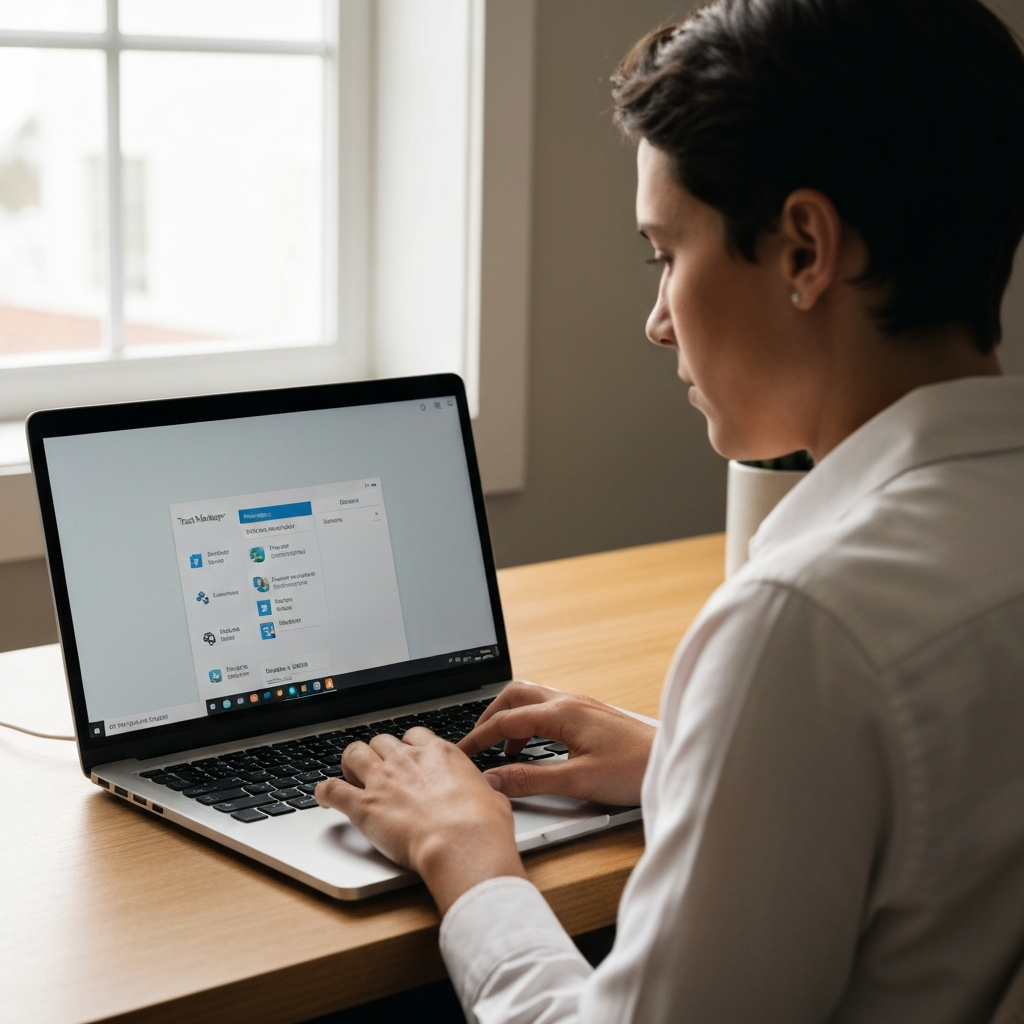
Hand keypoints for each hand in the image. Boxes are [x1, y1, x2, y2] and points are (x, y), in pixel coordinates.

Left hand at [315, 727, 525, 913]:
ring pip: (354, 753)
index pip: (414, 735)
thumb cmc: (481, 823)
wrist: (462, 842)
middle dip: (379, 753)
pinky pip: (332, 790)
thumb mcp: (492, 795)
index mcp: (438, 754)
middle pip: (381, 741)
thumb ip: (483, 788)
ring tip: (350, 774)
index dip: (408, 746)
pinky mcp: (363, 806)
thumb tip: (489, 789)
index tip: (408, 757)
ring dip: (350, 763)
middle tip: (380, 769)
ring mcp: (382, 780)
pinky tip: (323, 795)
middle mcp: (407, 760)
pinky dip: (324, 791)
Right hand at [458, 681, 655, 806]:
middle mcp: (570, 701)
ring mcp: (581, 706)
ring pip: (532, 700)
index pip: (505, 720)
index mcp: (562, 712)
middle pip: (514, 696)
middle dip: (489, 717)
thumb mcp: (577, 782)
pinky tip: (535, 750)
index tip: (460, 756)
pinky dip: (530, 725)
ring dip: (511, 720)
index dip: (477, 738)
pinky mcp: (591, 716)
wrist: (674, 762)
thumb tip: (493, 780)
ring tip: (503, 753)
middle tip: (475, 745)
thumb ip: (530, 780)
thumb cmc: (635, 770)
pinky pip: (548, 710)